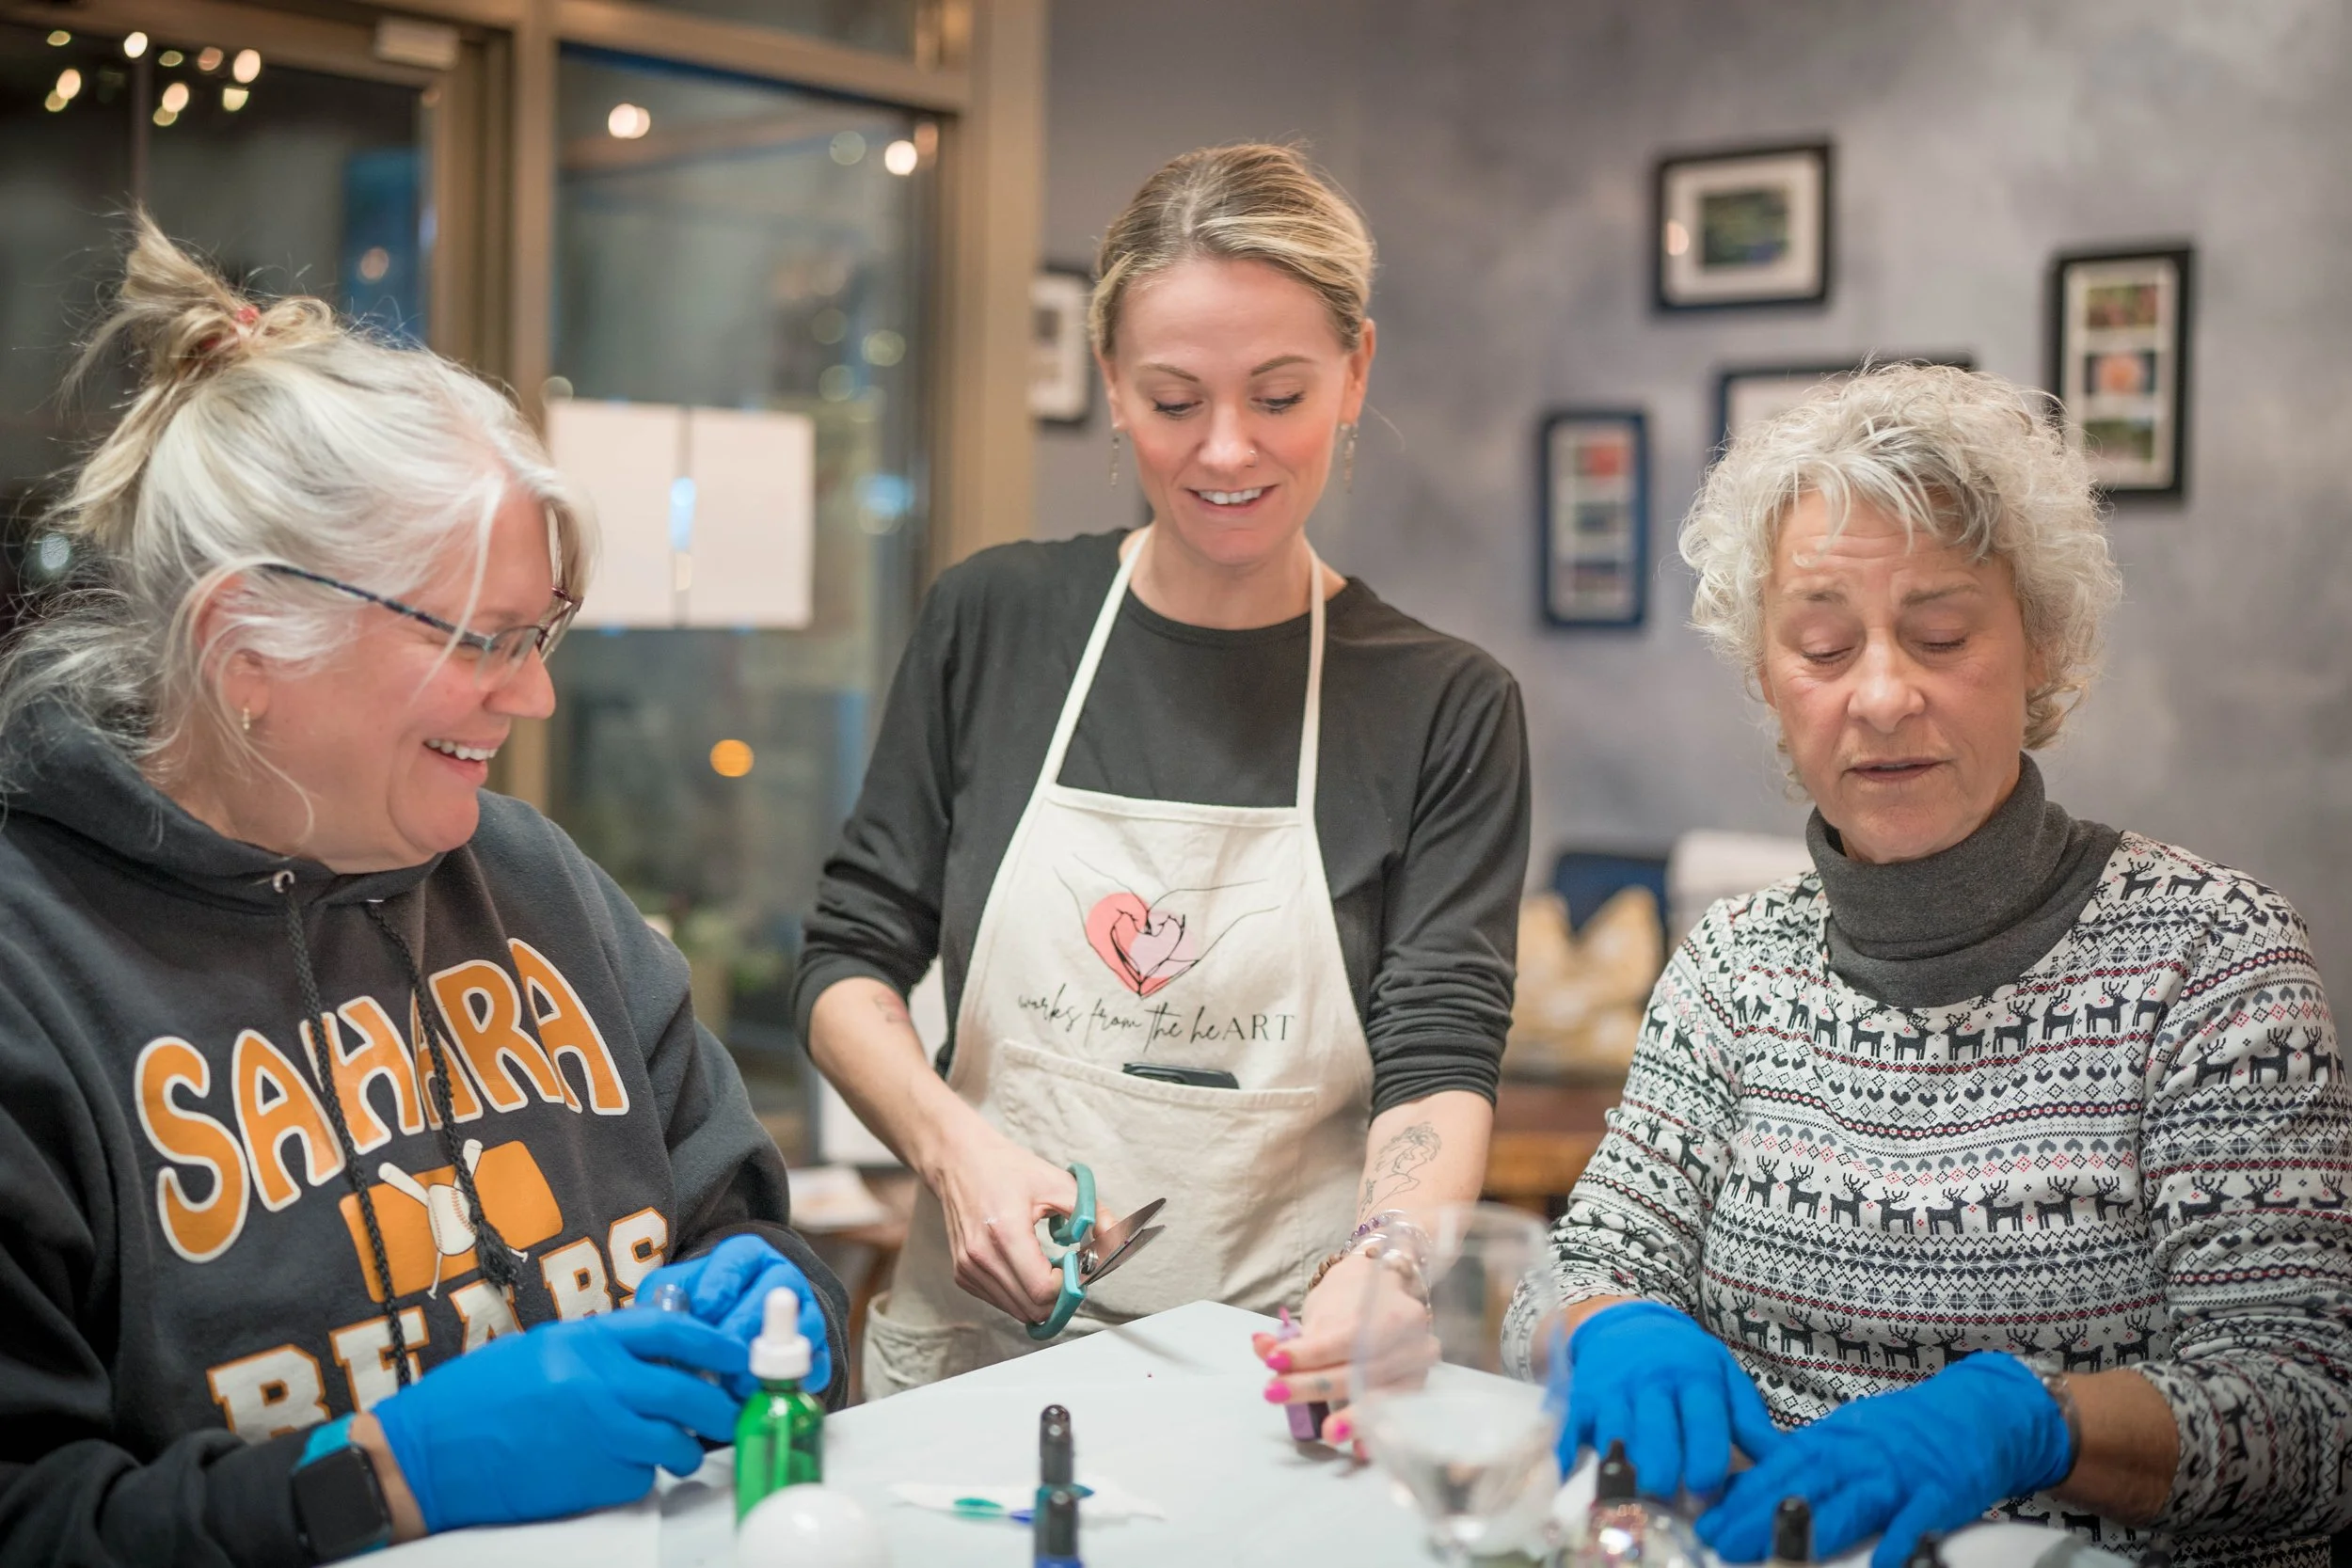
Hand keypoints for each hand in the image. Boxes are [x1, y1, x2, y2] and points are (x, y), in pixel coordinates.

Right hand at [373, 1309, 745, 1532]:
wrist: (426, 1455)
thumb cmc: (475, 1399)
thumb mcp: (541, 1350)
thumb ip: (598, 1349)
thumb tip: (652, 1356)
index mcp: (586, 1342)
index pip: (672, 1330)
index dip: (714, 1342)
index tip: (737, 1353)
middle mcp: (599, 1384)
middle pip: (687, 1392)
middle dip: (718, 1405)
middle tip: (730, 1412)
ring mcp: (597, 1435)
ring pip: (673, 1443)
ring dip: (684, 1448)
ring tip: (679, 1449)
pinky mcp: (589, 1481)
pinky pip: (639, 1479)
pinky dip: (640, 1477)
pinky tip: (620, 1470)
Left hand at [637, 1234, 832, 1395]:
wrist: (731, 1327)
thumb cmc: (696, 1307)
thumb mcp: (672, 1293)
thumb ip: (663, 1304)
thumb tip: (656, 1330)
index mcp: (745, 1255)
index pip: (734, 1266)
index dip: (717, 1292)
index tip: (700, 1317)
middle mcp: (782, 1277)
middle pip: (771, 1297)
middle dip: (743, 1330)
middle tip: (720, 1359)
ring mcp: (804, 1313)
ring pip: (800, 1330)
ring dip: (770, 1360)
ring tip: (738, 1386)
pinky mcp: (818, 1351)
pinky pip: (815, 1366)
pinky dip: (792, 1385)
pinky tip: (762, 1399)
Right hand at [923, 1120, 1078, 1323]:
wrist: (959, 1160)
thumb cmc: (1008, 1168)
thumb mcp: (1058, 1183)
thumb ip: (1092, 1213)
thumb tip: (1116, 1240)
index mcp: (1004, 1232)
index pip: (1043, 1289)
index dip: (1070, 1285)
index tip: (1078, 1263)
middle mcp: (980, 1256)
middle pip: (1032, 1308)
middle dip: (1060, 1295)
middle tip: (1070, 1268)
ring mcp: (967, 1268)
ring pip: (1018, 1311)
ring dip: (1041, 1297)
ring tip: (1050, 1265)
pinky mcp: (962, 1275)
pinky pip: (1002, 1302)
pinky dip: (1022, 1293)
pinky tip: (1028, 1265)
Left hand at [1252, 1251, 1432, 1447]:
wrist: (1386, 1293)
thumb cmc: (1350, 1303)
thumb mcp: (1321, 1312)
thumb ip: (1294, 1337)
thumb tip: (1261, 1346)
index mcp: (1384, 1306)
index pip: (1344, 1336)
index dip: (1308, 1353)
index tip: (1274, 1362)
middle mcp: (1409, 1333)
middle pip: (1360, 1367)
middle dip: (1316, 1385)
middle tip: (1278, 1394)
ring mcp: (1419, 1361)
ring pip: (1383, 1394)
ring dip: (1352, 1417)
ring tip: (1327, 1433)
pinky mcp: (1420, 1385)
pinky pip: (1398, 1413)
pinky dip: (1376, 1432)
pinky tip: (1360, 1449)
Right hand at [1557, 1300, 1780, 1500]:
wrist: (1625, 1324)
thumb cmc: (1682, 1360)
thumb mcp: (1722, 1376)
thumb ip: (1750, 1422)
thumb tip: (1785, 1462)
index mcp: (1694, 1376)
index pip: (1704, 1424)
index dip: (1707, 1464)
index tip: (1709, 1493)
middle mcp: (1651, 1381)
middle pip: (1658, 1436)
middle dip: (1665, 1474)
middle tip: (1671, 1499)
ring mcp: (1612, 1390)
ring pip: (1616, 1436)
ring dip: (1624, 1470)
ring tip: (1636, 1496)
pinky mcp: (1580, 1398)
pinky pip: (1569, 1427)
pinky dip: (1566, 1453)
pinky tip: (1569, 1473)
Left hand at [1697, 1353, 2071, 1567]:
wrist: (1976, 1412)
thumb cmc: (1904, 1434)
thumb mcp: (1847, 1440)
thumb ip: (1808, 1466)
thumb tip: (1757, 1493)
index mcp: (1830, 1442)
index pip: (1775, 1471)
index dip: (1739, 1498)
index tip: (1707, 1522)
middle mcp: (1857, 1454)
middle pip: (1801, 1487)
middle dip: (1758, 1517)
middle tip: (1723, 1543)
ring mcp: (1898, 1473)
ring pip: (1850, 1501)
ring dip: (1813, 1529)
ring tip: (1781, 1554)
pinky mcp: (1939, 1492)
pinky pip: (1915, 1520)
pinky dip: (1898, 1541)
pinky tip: (1881, 1565)